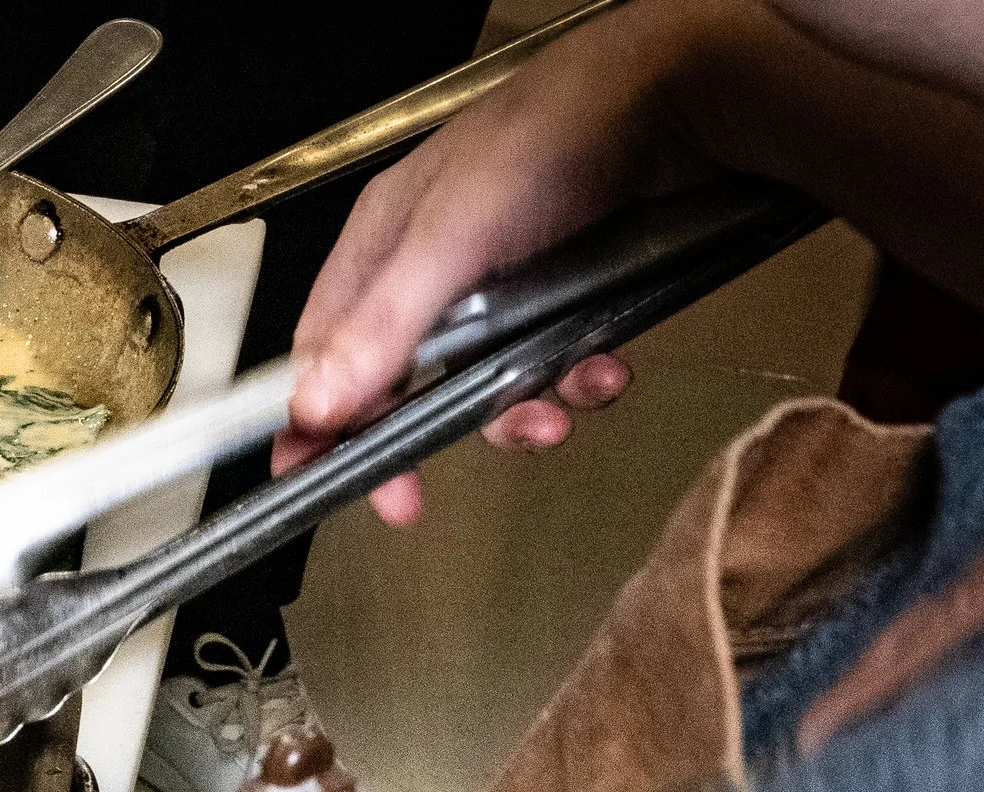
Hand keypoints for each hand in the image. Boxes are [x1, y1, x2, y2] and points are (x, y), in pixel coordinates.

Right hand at [279, 0, 736, 523]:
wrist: (678, 99)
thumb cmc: (548, 140)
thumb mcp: (453, 239)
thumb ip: (386, 328)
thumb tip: (315, 407)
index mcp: (381, 249)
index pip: (320, 351)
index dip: (309, 417)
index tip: (305, 478)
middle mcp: (432, 275)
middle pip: (397, 386)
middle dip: (412, 439)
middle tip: (408, 499)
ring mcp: (501, 292)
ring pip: (482, 389)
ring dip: (516, 415)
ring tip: (557, 412)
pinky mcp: (563, 303)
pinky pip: (553, 372)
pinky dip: (577, 384)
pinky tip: (607, 369)